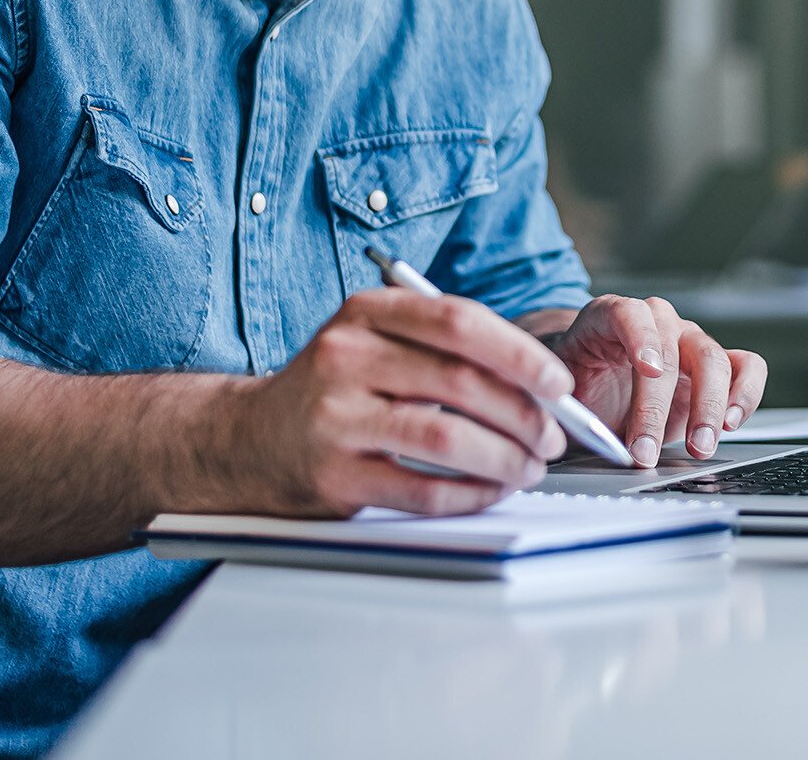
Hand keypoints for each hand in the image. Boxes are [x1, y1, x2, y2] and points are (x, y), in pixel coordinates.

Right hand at [220, 287, 573, 515]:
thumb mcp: (374, 341)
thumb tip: (539, 382)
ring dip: (504, 458)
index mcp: (365, 312)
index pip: (458, 321)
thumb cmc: (335, 388)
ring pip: (446, 438)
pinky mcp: (333, 475)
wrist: (249, 439)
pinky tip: (490, 491)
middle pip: (459, 382)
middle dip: (524, 414)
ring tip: (528, 467)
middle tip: (553, 437)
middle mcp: (345, 356)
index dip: (519, 353)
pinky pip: (422, 491)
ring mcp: (335, 417)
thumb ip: (444, 349)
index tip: (558, 383)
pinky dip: (470, 495)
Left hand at [537, 296, 766, 465]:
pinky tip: (730, 423)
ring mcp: (689, 341)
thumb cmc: (577, 386)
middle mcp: (656, 322)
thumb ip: (560, 405)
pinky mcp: (718, 367)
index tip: (646, 369)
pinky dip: (745, 394)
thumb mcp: (557, 394)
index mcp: (608, 317)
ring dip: (708, 407)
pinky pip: (746, 368)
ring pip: (712, 359)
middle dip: (660, 405)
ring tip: (697, 446)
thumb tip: (563, 425)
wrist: (596, 391)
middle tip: (646, 450)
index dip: (639, 337)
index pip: (627, 312)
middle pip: (671, 348)